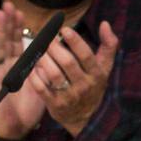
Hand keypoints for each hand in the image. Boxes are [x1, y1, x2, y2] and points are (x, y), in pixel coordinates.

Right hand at [0, 2, 45, 140]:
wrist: (15, 128)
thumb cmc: (29, 108)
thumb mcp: (43, 84)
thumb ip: (46, 68)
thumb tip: (57, 53)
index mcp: (20, 66)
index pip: (20, 43)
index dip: (20, 28)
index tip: (23, 12)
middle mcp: (8, 66)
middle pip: (8, 41)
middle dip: (9, 23)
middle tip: (10, 5)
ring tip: (0, 12)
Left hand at [29, 21, 118, 136]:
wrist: (86, 117)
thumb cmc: (93, 85)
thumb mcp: (105, 67)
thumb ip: (108, 45)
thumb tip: (104, 23)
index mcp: (97, 73)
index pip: (86, 55)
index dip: (75, 41)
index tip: (64, 30)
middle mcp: (84, 85)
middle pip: (67, 63)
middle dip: (54, 48)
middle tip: (45, 39)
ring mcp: (69, 96)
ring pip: (54, 75)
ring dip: (43, 60)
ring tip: (38, 50)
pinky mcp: (55, 105)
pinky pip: (42, 89)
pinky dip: (35, 77)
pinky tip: (32, 67)